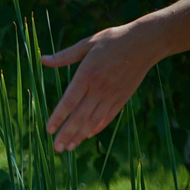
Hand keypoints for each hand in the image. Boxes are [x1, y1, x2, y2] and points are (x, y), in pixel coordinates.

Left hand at [42, 22, 163, 151]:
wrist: (146, 42)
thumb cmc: (114, 41)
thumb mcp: (88, 44)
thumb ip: (65, 56)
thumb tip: (42, 60)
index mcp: (87, 75)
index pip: (69, 101)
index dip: (58, 117)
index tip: (49, 130)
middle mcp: (99, 88)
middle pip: (80, 116)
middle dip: (67, 134)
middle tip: (56, 148)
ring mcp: (112, 94)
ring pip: (93, 120)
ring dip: (80, 135)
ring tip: (69, 147)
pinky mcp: (122, 97)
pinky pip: (108, 116)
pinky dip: (97, 127)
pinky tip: (88, 135)